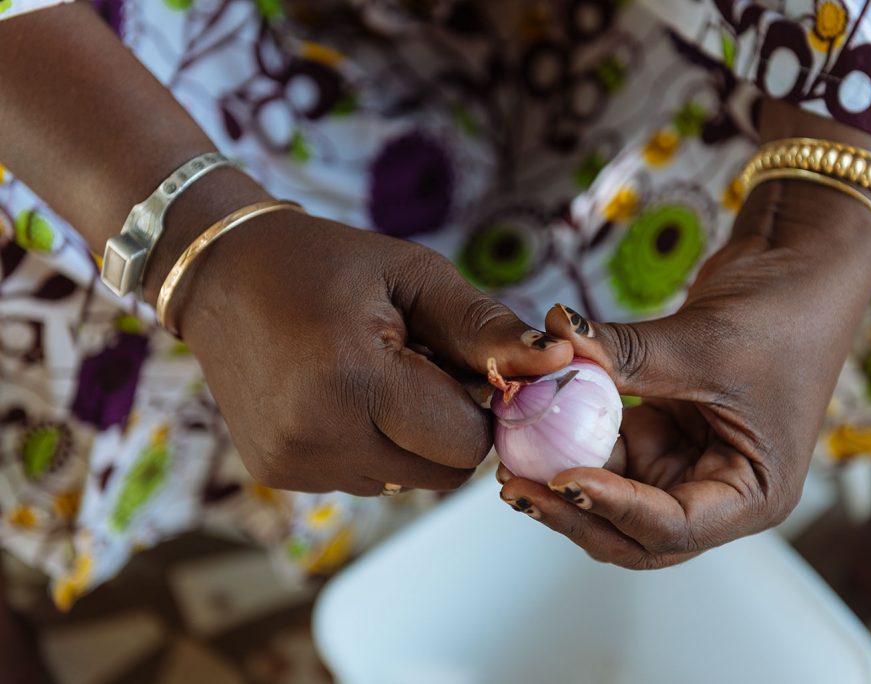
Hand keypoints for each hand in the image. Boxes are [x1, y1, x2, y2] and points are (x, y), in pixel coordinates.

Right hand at [175, 212, 572, 494]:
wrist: (222, 273)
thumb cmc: (328, 263)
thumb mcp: (414, 275)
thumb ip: (485, 329)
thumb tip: (557, 364)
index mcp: (353, 381)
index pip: (466, 441)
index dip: (484, 406)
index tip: (469, 365)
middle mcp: (317, 437)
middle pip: (443, 473)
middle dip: (453, 426)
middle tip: (427, 367)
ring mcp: (293, 463)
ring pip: (407, 480)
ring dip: (413, 438)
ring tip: (380, 375)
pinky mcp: (279, 473)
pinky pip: (367, 477)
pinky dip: (375, 445)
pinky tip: (349, 396)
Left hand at [497, 178, 870, 567]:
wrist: (795, 265)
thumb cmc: (782, 313)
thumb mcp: (702, 342)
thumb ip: (625, 355)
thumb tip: (552, 340)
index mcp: (752, 493)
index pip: (673, 526)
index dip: (614, 508)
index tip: (561, 478)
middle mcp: (718, 489)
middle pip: (635, 529)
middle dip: (574, 510)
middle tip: (516, 486)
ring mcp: (687, 460)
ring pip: (614, 492)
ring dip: (565, 476)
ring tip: (510, 456)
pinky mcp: (663, 429)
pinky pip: (610, 444)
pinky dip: (574, 434)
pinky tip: (535, 419)